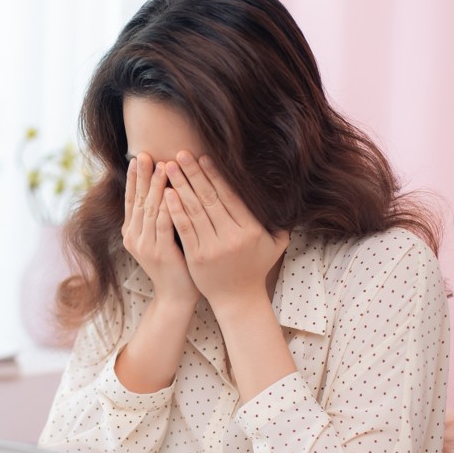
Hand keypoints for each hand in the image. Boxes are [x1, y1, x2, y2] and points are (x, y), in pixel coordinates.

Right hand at [122, 153, 198, 307]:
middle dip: (142, 176)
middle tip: (144, 154)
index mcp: (131, 233)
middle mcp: (133, 238)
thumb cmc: (175, 264)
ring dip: (156, 187)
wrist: (177, 296)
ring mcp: (145, 246)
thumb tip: (165, 186)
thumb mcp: (161, 237)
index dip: (134, 178)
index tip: (138, 157)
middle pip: (137, 200)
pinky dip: (166, 207)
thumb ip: (159, 216)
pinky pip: (162, 225)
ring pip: (149, 209)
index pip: (131, 199)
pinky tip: (172, 192)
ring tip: (162, 166)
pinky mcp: (160, 253)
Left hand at [163, 151, 289, 312]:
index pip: (230, 196)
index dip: (215, 175)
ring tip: (169, 167)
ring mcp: (212, 248)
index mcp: (251, 230)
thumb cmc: (256, 267)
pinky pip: (184, 229)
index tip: (204, 157)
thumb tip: (286, 192)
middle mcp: (231, 237)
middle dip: (194, 174)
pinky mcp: (196, 257)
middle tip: (181, 153)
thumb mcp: (276, 243)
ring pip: (194, 210)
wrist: (238, 299)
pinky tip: (167, 194)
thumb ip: (279, 219)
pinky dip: (175, 210)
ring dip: (180, 186)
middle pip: (209, 198)